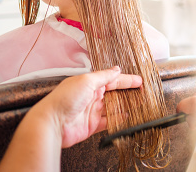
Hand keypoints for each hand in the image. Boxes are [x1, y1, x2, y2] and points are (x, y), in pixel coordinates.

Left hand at [0, 67, 142, 171]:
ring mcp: (92, 111)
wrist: (53, 122)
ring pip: (113, 107)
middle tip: (142, 93)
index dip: (126, 80)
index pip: (112, 79)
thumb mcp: (86, 81)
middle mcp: (91, 96)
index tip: (139, 81)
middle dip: (128, 92)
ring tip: (139, 104)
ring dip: (125, 106)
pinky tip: (127, 118)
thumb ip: (103, 76)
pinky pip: (109, 122)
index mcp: (89, 82)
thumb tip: (116, 69)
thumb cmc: (64, 98)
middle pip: (114, 93)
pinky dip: (118, 120)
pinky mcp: (92, 125)